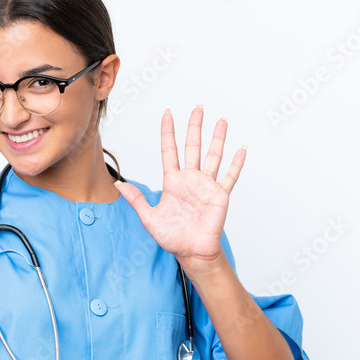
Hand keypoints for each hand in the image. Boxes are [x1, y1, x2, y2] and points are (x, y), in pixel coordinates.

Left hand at [114, 105, 243, 269]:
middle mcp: (190, 179)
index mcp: (173, 182)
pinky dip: (236, 163)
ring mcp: (206, 186)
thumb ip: (136, 199)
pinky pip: (230, 176)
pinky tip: (241, 149)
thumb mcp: (149, 217)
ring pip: (213, 155)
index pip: (169, 150)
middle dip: (195, 126)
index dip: (168, 132)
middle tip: (198, 107)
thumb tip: (119, 184)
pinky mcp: (220, 195)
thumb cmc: (172, 238)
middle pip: (192, 146)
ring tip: (222, 120)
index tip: (168, 113)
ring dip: (218, 138)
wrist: (192, 252)